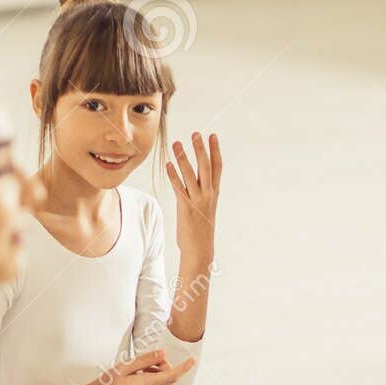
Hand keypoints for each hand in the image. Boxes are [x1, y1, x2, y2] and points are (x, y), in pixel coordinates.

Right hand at [91, 350, 194, 384]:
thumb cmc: (108, 384)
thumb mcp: (125, 367)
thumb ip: (146, 360)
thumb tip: (162, 354)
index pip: (172, 375)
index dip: (184, 367)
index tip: (192, 361)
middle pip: (169, 380)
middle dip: (164, 368)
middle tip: (148, 363)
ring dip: (159, 378)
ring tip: (141, 373)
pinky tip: (140, 382)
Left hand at [167, 132, 220, 266]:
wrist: (200, 250)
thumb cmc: (201, 231)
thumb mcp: (205, 210)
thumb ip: (201, 195)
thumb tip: (196, 184)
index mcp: (213, 194)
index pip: (217, 168)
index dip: (215, 151)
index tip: (213, 136)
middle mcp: (208, 195)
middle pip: (206, 167)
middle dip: (201, 149)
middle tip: (196, 134)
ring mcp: (198, 201)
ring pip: (191, 175)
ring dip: (184, 157)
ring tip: (177, 143)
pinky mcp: (186, 208)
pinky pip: (179, 188)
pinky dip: (174, 175)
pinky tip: (168, 164)